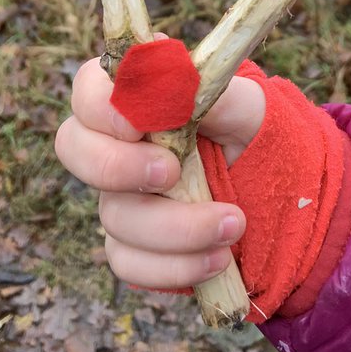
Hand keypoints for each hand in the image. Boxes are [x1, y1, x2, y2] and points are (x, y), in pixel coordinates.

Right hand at [54, 52, 264, 289]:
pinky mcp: (133, 244)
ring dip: (176, 227)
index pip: (89, 88)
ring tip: (233, 224)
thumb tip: (172, 86)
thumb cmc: (253, 134)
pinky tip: (218, 257)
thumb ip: (209, 91)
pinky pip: (128, 262)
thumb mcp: (246, 106)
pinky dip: (176, 265)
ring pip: (112, 216)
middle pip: (72, 147)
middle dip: (117, 166)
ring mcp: (121, 196)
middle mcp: (118, 144)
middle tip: (171, 173)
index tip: (138, 125)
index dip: (101, 107)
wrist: (278, 192)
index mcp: (138, 97)